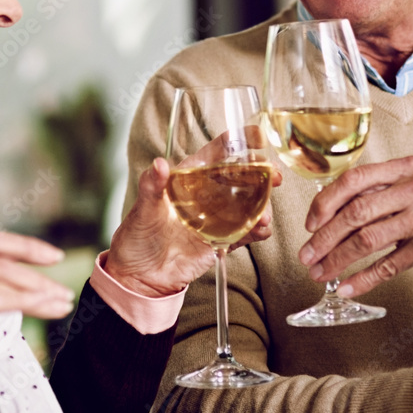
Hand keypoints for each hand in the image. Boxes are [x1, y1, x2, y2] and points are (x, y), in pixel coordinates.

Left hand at [105, 157, 275, 297]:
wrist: (141, 275)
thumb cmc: (138, 234)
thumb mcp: (143, 207)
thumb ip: (152, 185)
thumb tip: (159, 164)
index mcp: (192, 176)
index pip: (219, 152)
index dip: (239, 140)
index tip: (257, 138)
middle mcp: (210, 193)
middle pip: (244, 175)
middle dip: (263, 173)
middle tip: (274, 176)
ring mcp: (220, 216)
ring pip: (252, 203)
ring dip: (264, 205)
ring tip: (263, 215)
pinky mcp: (224, 240)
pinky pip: (249, 231)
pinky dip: (259, 230)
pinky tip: (260, 229)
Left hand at [298, 155, 412, 297]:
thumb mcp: (410, 185)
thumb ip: (375, 190)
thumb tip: (324, 209)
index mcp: (404, 168)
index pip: (354, 180)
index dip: (326, 202)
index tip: (309, 223)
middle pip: (357, 212)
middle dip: (325, 237)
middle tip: (306, 254)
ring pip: (367, 240)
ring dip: (337, 260)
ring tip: (318, 272)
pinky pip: (387, 266)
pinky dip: (362, 279)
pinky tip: (345, 287)